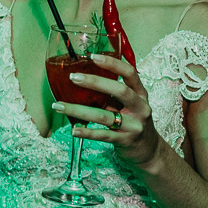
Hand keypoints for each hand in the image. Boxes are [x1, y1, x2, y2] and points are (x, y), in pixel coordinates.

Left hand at [56, 53, 164, 169]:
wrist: (149, 151)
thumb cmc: (133, 122)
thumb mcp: (129, 105)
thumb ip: (112, 94)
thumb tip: (81, 79)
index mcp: (141, 94)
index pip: (130, 73)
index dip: (113, 64)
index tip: (93, 56)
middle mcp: (141, 108)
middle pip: (120, 91)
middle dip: (95, 82)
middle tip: (73, 77)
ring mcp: (134, 125)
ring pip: (104, 116)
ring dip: (78, 111)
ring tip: (59, 106)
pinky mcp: (126, 141)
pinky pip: (103, 135)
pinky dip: (87, 132)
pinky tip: (73, 130)